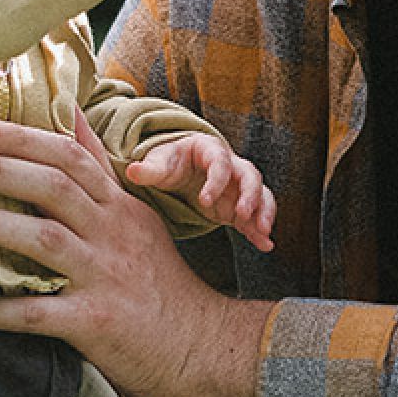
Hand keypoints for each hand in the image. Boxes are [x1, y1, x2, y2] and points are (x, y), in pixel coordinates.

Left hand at [0, 112, 269, 396]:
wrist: (199, 346)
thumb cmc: (159, 282)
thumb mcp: (136, 216)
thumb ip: (98, 167)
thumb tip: (68, 111)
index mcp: (119, 206)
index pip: (69, 157)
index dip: (20, 138)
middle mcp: (112, 234)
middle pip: (52, 186)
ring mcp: (104, 277)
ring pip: (41, 239)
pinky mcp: (93, 323)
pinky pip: (31, 313)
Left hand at [125, 133, 275, 251]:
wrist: (182, 169)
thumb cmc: (171, 162)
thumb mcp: (159, 162)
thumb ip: (148, 169)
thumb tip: (132, 170)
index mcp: (211, 150)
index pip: (220, 162)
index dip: (215, 181)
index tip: (204, 201)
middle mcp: (232, 166)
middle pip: (251, 176)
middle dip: (250, 195)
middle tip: (242, 215)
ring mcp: (238, 187)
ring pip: (261, 195)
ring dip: (264, 212)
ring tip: (263, 233)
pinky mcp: (239, 206)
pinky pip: (255, 216)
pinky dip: (260, 231)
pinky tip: (265, 246)